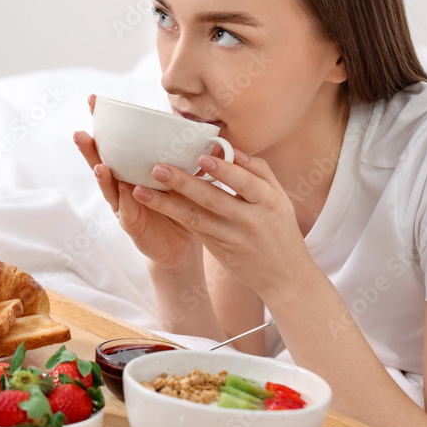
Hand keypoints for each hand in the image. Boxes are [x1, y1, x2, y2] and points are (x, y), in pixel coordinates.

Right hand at [73, 94, 202, 271]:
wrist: (181, 246)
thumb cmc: (179, 208)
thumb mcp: (182, 179)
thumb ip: (185, 159)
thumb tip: (212, 135)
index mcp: (130, 171)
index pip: (113, 145)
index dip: (101, 125)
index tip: (93, 101)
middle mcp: (122, 187)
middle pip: (100, 164)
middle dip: (89, 149)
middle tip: (81, 133)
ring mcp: (124, 207)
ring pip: (109, 190)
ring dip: (102, 178)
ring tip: (99, 165)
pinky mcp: (133, 227)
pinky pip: (127, 213)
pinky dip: (125, 202)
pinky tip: (125, 191)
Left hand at [130, 151, 318, 300]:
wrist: (284, 277)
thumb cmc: (281, 229)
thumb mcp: (280, 198)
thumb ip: (259, 171)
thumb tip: (233, 150)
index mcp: (270, 202)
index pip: (245, 183)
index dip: (224, 171)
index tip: (202, 157)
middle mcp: (250, 221)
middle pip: (214, 199)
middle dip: (184, 183)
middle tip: (158, 168)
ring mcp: (232, 238)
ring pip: (195, 218)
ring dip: (166, 204)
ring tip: (142, 190)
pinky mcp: (218, 250)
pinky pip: (193, 228)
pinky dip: (174, 214)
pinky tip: (155, 204)